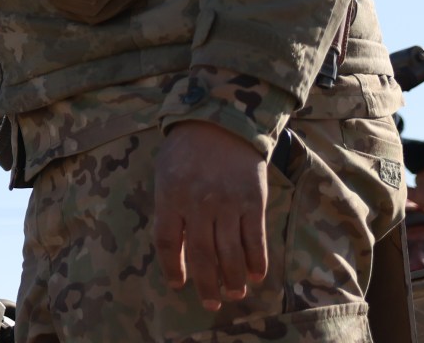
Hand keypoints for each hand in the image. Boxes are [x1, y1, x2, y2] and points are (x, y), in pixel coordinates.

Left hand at [154, 121, 269, 310]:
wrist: (221, 121)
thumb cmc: (186, 150)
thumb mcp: (166, 174)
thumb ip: (170, 210)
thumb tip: (178, 251)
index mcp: (171, 195)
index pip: (168, 243)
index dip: (173, 268)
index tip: (178, 284)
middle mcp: (199, 202)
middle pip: (203, 256)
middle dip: (207, 285)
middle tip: (212, 303)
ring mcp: (228, 203)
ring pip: (231, 253)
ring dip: (234, 279)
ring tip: (234, 293)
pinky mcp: (253, 201)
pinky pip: (255, 239)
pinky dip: (257, 261)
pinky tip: (256, 275)